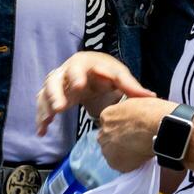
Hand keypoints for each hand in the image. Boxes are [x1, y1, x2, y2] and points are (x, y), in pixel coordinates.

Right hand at [36, 51, 153, 135]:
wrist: (94, 75)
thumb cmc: (107, 74)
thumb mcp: (120, 77)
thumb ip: (132, 87)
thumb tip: (151, 97)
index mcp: (84, 62)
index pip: (79, 67)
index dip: (78, 76)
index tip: (79, 87)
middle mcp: (66, 70)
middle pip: (55, 78)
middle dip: (56, 92)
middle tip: (61, 107)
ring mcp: (57, 83)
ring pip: (46, 92)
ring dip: (46, 106)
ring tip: (48, 120)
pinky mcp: (52, 96)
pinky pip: (42, 105)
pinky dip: (41, 117)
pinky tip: (42, 131)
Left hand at [98, 96, 175, 172]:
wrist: (160, 127)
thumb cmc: (153, 113)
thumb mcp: (135, 102)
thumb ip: (126, 112)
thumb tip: (129, 117)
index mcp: (107, 115)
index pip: (108, 124)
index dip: (120, 127)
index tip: (129, 130)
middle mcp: (103, 133)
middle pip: (108, 138)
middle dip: (118, 140)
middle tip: (134, 140)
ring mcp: (108, 149)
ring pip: (112, 153)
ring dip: (122, 152)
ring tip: (138, 148)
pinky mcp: (116, 163)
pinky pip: (120, 165)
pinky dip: (129, 162)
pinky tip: (139, 155)